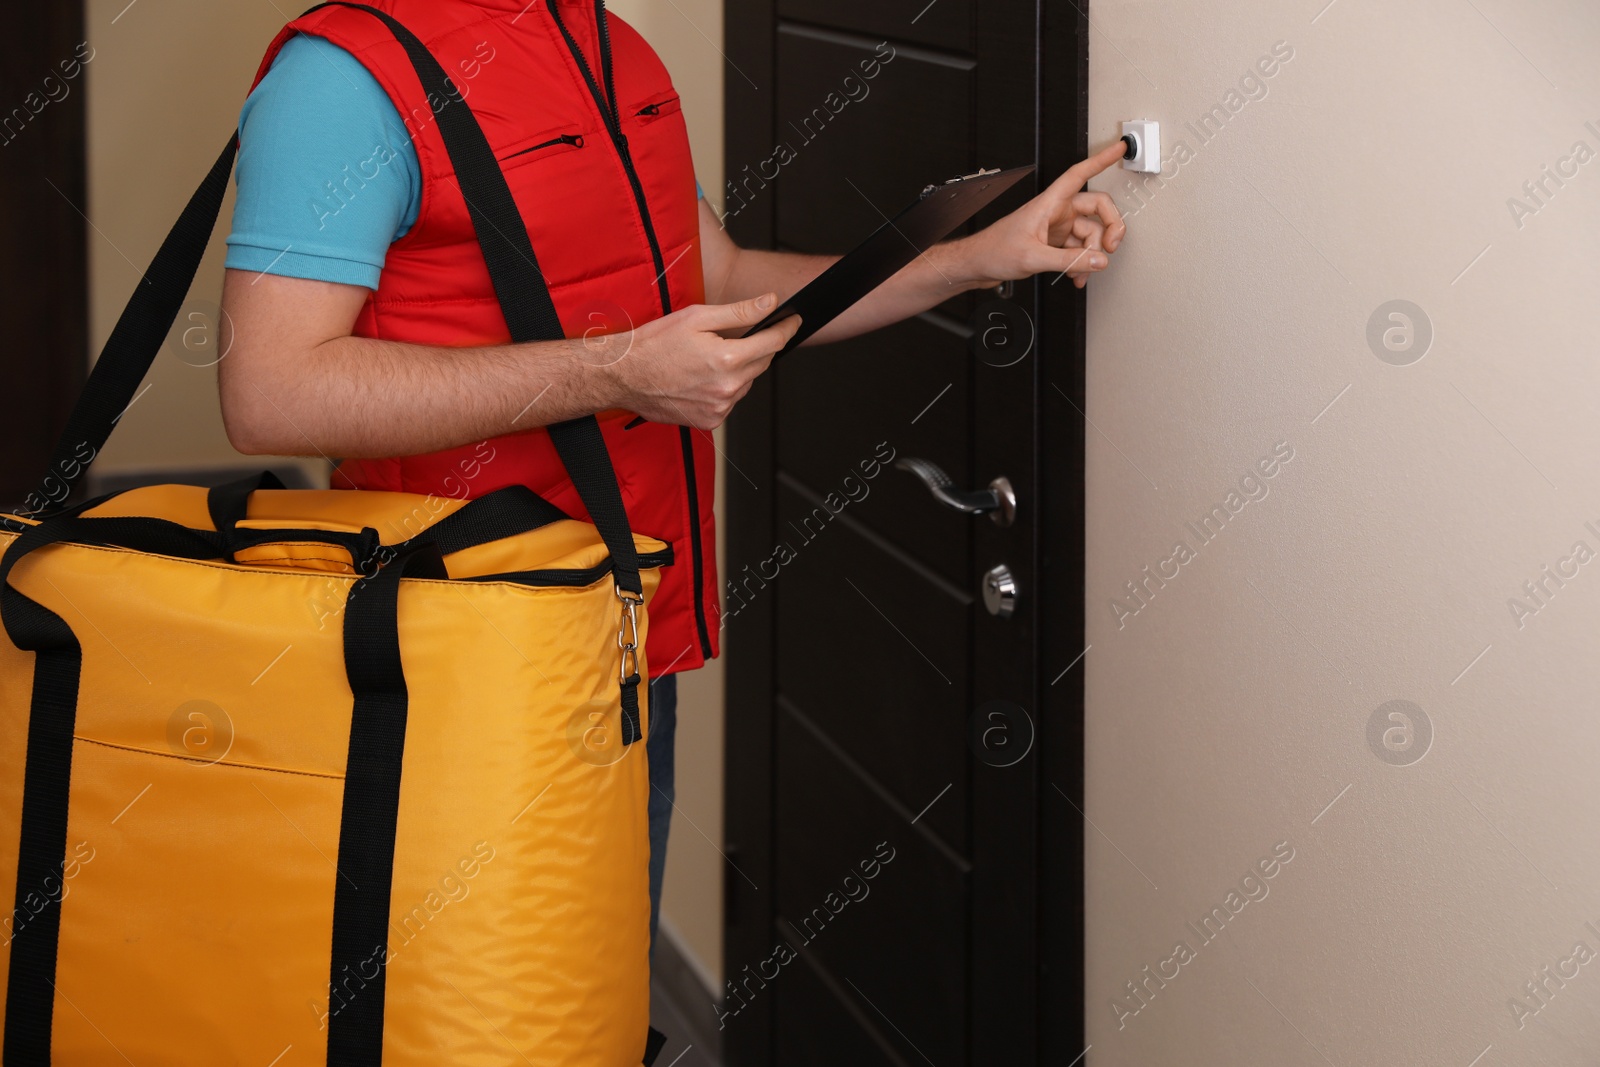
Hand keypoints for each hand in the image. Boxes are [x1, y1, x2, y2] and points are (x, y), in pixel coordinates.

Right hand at [605, 293, 800, 429]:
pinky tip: (702, 378)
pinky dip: (723, 388)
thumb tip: (770, 303)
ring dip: (738, 369)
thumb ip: (739, 312)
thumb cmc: (654, 344)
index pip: (773, 342)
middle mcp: (727, 388)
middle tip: (737, 336)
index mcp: (727, 359)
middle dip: (758, 347)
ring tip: (709, 359)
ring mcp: (719, 408)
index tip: (794, 320)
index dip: (787, 328)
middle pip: (761, 363)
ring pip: (745, 383)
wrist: (624, 376)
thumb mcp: (697, 317)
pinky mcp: (710, 421)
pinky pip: (729, 400)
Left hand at [955, 139, 1128, 289]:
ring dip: (1091, 254)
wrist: (977, 265)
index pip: (1079, 174)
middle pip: (1096, 208)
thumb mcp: (1032, 257)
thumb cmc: (994, 251)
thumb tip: (1098, 261)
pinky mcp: (1053, 243)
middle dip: (1109, 227)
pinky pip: (1078, 250)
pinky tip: (1076, 275)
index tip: (1120, 148)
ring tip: (1082, 272)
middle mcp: (1056, 212)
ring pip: (1089, 233)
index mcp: (1049, 203)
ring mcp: (1056, 228)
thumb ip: (1068, 261)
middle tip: (1110, 247)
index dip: (1101, 159)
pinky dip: (1081, 263)